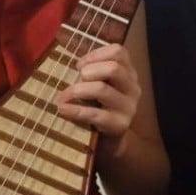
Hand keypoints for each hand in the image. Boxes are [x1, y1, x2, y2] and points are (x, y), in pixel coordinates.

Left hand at [57, 43, 140, 157]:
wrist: (110, 142)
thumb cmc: (100, 107)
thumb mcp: (101, 85)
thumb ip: (93, 71)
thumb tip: (75, 63)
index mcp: (129, 73)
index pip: (119, 52)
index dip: (96, 54)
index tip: (79, 65)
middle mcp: (133, 88)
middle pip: (114, 68)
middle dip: (89, 71)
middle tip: (76, 80)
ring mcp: (128, 107)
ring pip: (102, 89)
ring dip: (77, 90)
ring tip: (62, 96)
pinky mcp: (119, 125)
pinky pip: (94, 114)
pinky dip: (75, 110)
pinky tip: (63, 109)